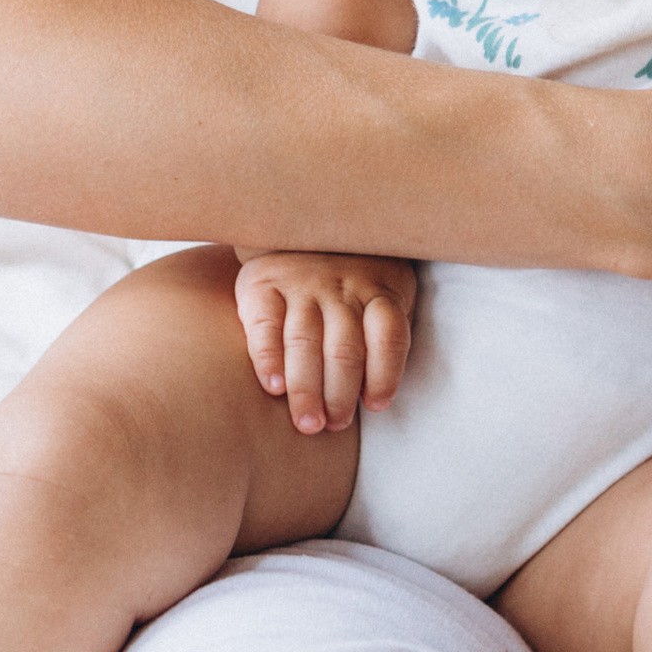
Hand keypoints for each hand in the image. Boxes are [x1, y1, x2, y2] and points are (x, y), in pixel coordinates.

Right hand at [234, 249, 417, 431]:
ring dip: (306, 388)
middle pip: (344, 348)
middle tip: (332, 425)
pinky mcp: (263, 284)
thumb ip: (387, 332)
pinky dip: (268, 358)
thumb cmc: (355, 279)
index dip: (385, 374)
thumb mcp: (387, 291)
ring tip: (307, 423)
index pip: (388, 335)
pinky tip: (274, 387)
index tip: (375, 406)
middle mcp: (341, 287)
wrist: (305, 226)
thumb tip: (380, 396)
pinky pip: (264, 324)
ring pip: (305, 341)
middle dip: (339, 394)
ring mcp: (301, 283)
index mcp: (379, 290)